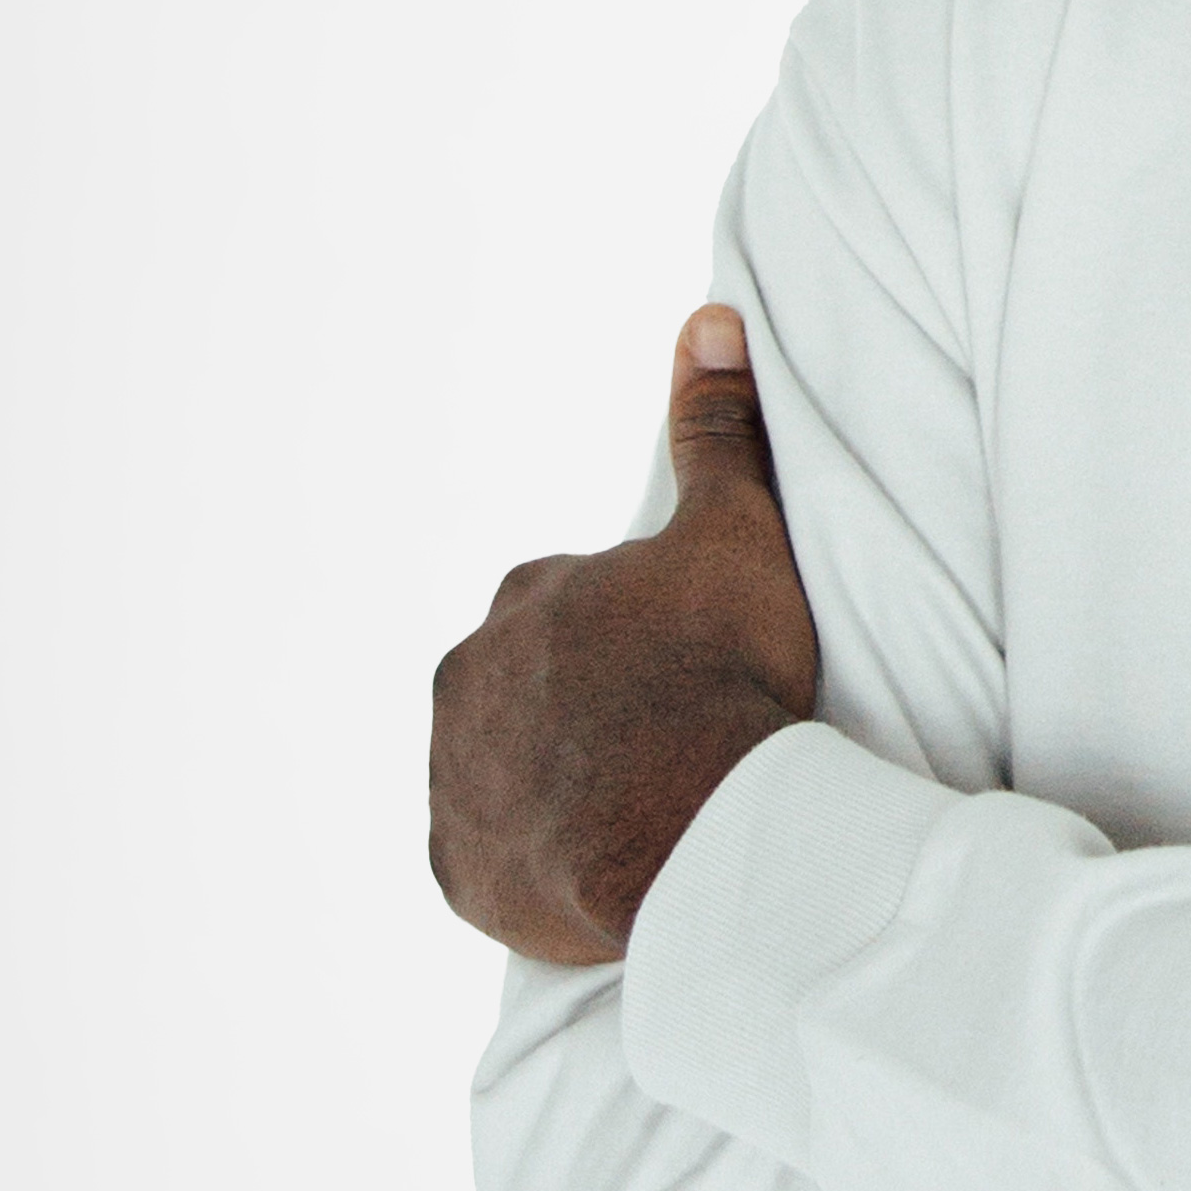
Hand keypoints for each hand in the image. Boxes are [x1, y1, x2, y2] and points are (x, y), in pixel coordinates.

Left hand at [429, 307, 821, 964]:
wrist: (694, 834)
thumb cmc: (720, 679)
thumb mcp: (737, 536)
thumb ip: (717, 432)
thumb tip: (707, 319)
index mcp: (523, 598)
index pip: (574, 601)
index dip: (638, 630)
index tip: (692, 661)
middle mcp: (463, 682)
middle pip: (528, 684)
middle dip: (586, 702)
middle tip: (674, 732)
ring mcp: (453, 783)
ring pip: (502, 766)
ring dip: (557, 777)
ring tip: (646, 800)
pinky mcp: (457, 871)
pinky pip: (490, 855)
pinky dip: (532, 855)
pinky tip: (601, 858)